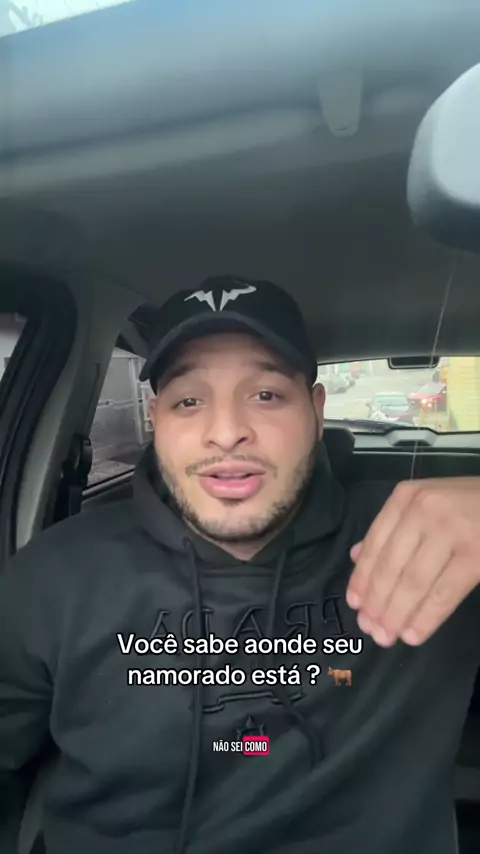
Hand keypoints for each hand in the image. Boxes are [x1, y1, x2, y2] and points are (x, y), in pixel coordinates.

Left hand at [346, 478, 479, 646]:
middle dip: (376, 601)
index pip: (375, 542)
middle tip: (369, 629)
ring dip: (395, 614)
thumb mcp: (427, 503)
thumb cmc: (470, 503)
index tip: (353, 604)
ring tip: (386, 637)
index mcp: (406, 497)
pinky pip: (442, 593)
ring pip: (413, 581)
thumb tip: (355, 555)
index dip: (362, 576)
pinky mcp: (475, 555)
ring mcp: (450, 531)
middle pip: (390, 565)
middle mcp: (423, 510)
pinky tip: (413, 635)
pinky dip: (425, 618)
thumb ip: (394, 527)